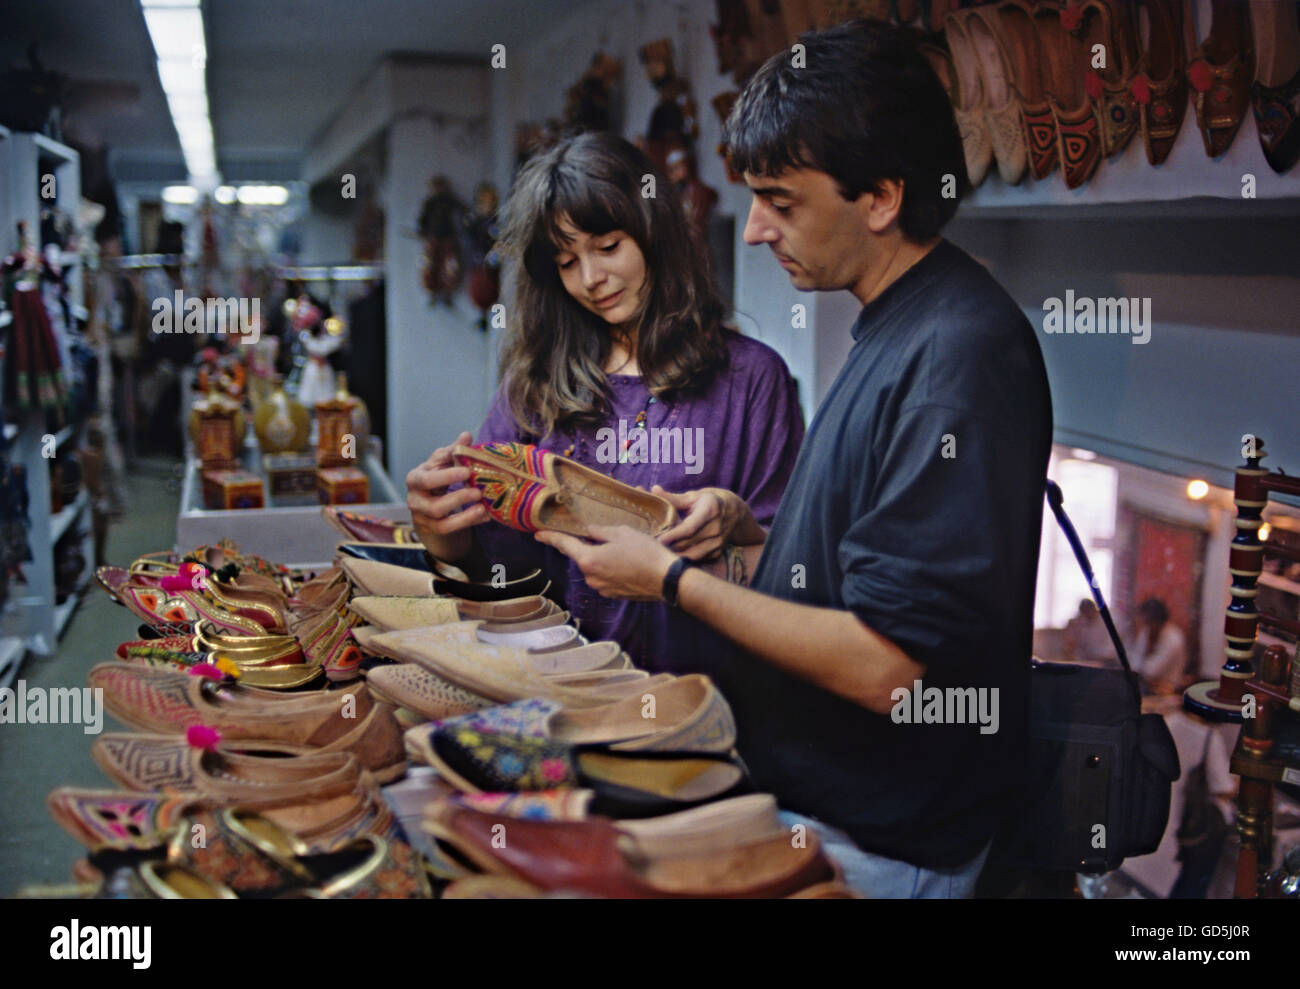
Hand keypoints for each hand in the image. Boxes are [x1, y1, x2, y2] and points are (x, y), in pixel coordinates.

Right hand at [405, 431, 488, 559]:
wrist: (429, 501)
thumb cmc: (437, 475)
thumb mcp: (442, 461)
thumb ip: (453, 450)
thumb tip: (467, 436)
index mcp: (415, 479)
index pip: (426, 480)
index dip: (446, 477)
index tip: (467, 471)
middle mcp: (415, 501)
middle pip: (434, 506)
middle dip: (458, 499)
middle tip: (478, 492)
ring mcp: (423, 518)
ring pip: (442, 523)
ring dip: (465, 516)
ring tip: (483, 507)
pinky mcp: (434, 529)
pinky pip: (451, 530)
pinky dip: (469, 523)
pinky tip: (485, 515)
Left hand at [535, 525, 677, 600]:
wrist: (666, 580)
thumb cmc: (645, 552)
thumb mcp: (622, 533)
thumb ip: (600, 532)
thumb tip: (588, 533)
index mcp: (589, 559)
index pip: (564, 545)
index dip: (550, 537)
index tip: (538, 534)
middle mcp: (590, 577)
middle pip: (582, 556)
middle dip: (588, 546)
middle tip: (604, 536)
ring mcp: (602, 588)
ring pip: (595, 567)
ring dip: (602, 557)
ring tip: (623, 549)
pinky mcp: (613, 594)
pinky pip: (605, 577)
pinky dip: (611, 568)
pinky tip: (627, 561)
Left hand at [653, 486, 764, 559]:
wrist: (736, 512)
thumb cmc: (709, 501)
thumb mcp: (693, 496)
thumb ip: (673, 498)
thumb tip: (653, 490)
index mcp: (710, 509)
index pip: (690, 527)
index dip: (674, 535)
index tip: (658, 539)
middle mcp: (717, 528)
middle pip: (688, 543)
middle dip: (670, 546)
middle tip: (652, 546)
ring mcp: (719, 542)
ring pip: (692, 555)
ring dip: (675, 555)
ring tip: (660, 552)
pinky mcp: (717, 553)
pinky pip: (697, 559)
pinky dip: (685, 559)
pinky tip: (674, 555)